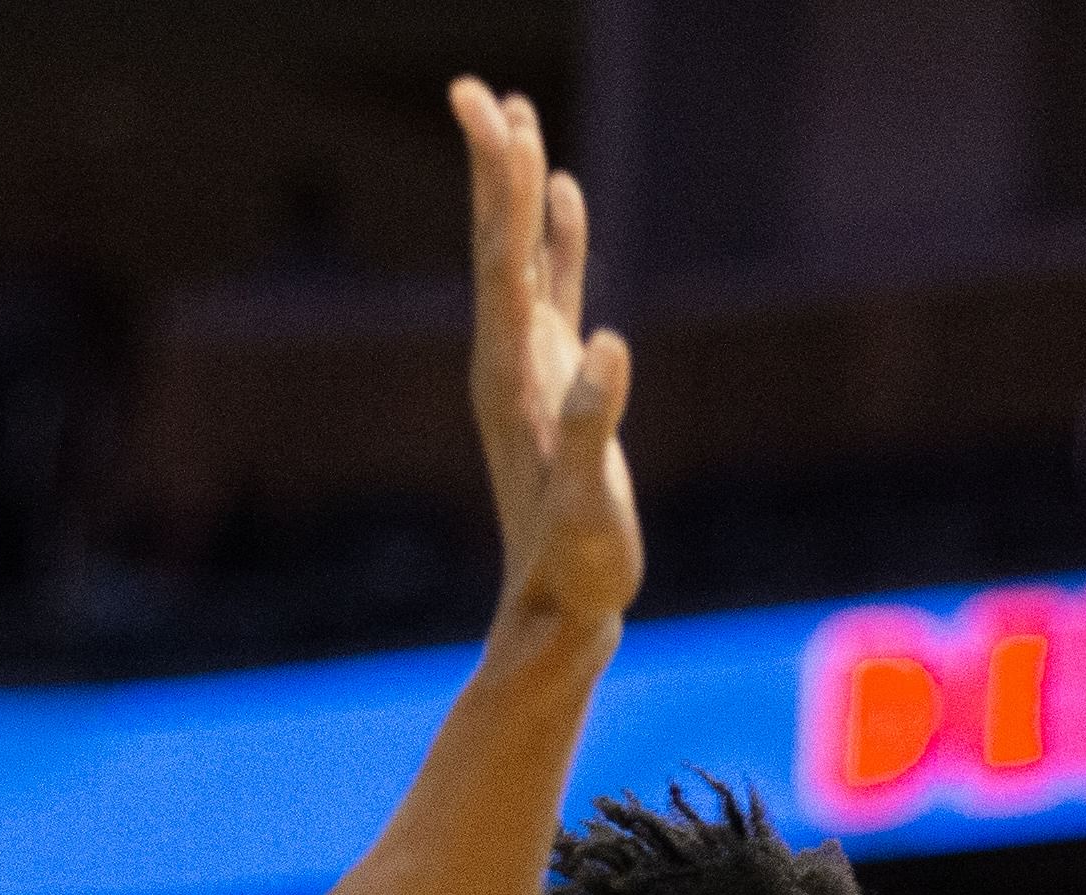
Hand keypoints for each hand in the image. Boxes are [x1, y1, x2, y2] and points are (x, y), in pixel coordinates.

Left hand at [452, 77, 639, 635]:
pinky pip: (554, 289)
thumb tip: (607, 345)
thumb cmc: (576, 567)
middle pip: (498, 245)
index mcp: (512, 378)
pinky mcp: (555, 382)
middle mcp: (510, 360)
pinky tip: (564, 197)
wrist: (559, 612)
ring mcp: (531, 366)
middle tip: (478, 90)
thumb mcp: (586, 507)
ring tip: (517, 116)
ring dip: (518, 189)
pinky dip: (557, 238)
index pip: (502, 262)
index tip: (494, 118)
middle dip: (494, 168)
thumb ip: (591, 428)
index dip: (501, 189)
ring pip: (521, 258)